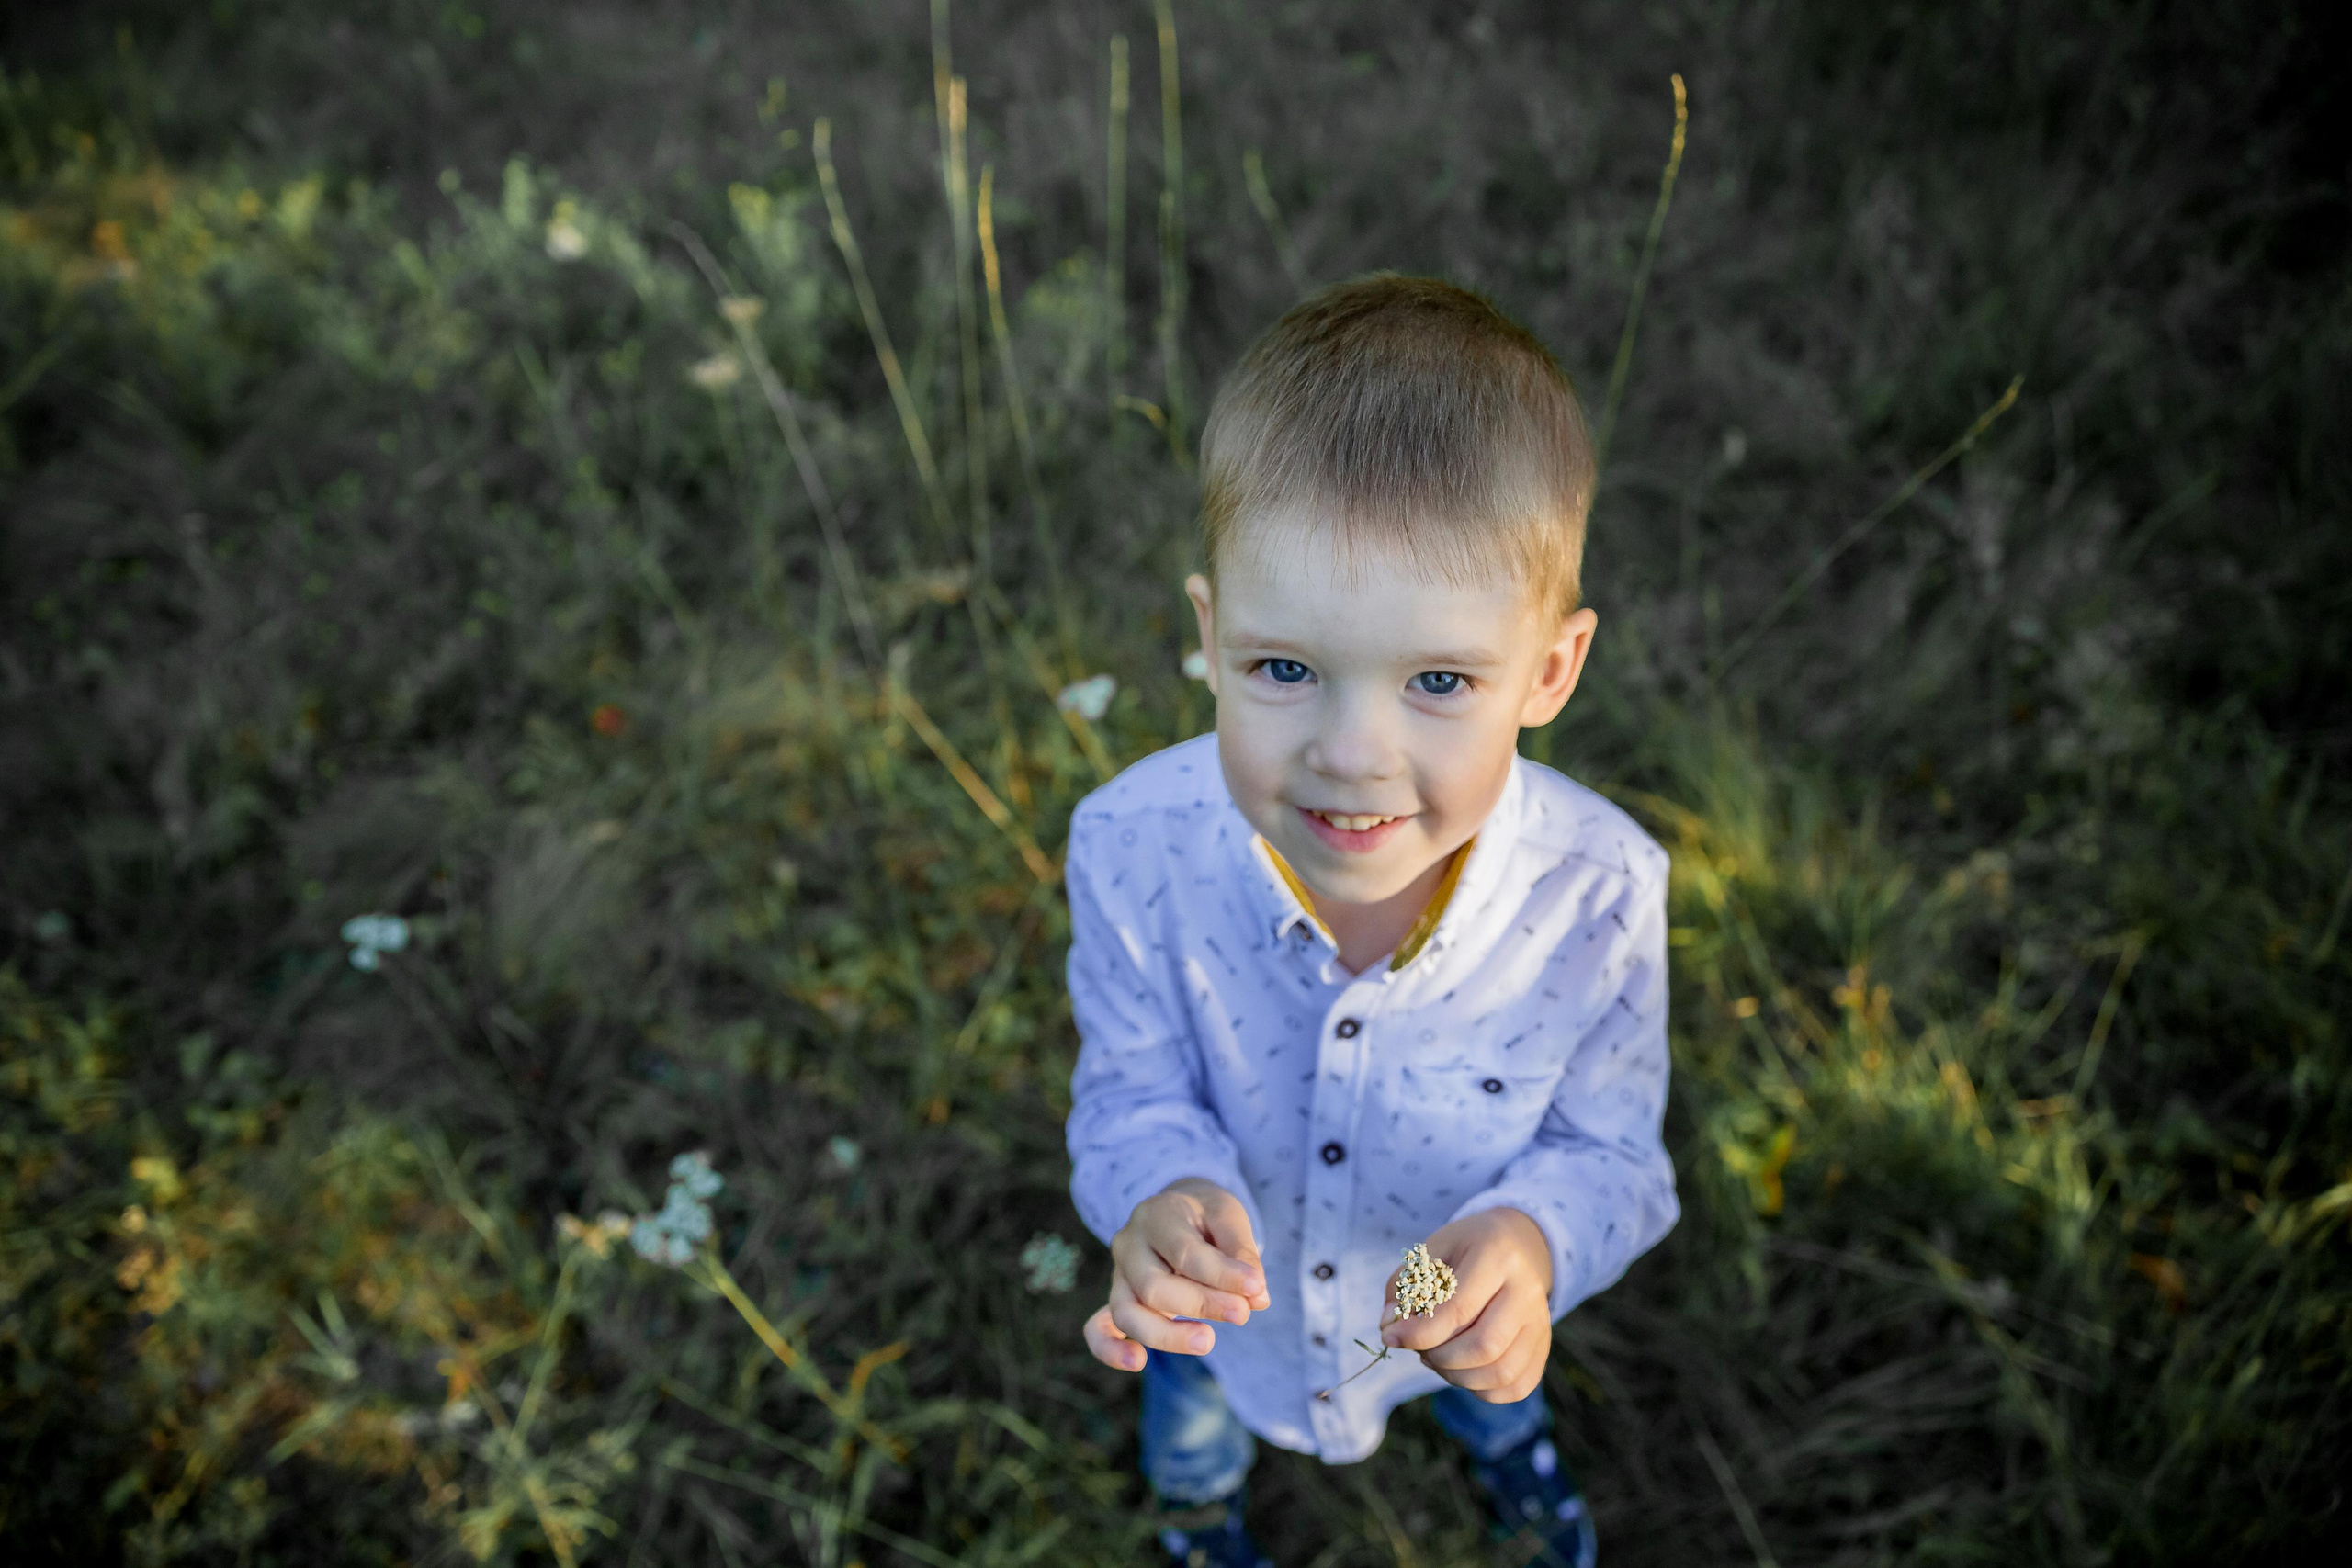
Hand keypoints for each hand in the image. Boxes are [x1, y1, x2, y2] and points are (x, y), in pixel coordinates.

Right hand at [1083, 1177, 1272, 1371]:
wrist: (1181, 1210)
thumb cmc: (1206, 1216)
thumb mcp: (1229, 1217)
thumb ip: (1243, 1253)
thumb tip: (1257, 1298)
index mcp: (1156, 1215)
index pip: (1185, 1253)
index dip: (1223, 1276)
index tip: (1256, 1290)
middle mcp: (1128, 1244)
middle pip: (1153, 1287)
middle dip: (1201, 1305)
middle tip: (1242, 1314)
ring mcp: (1118, 1275)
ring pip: (1127, 1313)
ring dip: (1168, 1335)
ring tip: (1208, 1342)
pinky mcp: (1117, 1300)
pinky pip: (1098, 1329)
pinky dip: (1110, 1349)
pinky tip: (1137, 1362)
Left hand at [1379, 1208, 1553, 1402]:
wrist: (1515, 1245)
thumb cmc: (1465, 1250)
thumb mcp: (1430, 1251)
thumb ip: (1404, 1287)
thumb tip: (1390, 1328)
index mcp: (1497, 1256)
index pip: (1459, 1309)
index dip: (1419, 1332)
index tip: (1391, 1336)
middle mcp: (1528, 1290)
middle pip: (1484, 1346)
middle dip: (1439, 1357)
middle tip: (1420, 1348)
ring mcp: (1541, 1321)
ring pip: (1501, 1372)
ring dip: (1457, 1377)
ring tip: (1437, 1358)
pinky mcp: (1544, 1347)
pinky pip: (1515, 1386)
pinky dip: (1481, 1389)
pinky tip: (1462, 1369)